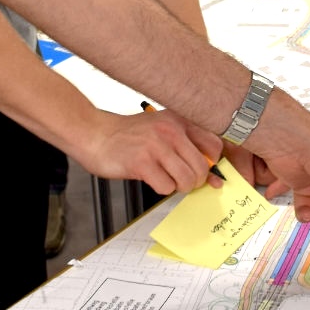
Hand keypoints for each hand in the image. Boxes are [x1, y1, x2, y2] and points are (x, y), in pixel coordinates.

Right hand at [80, 107, 222, 191]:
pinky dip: (162, 189)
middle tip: (182, 180)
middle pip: (202, 167)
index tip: (204, 170)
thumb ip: (187, 147)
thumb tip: (215, 177)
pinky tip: (152, 178)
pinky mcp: (142, 163)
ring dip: (180, 187)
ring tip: (167, 180)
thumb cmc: (128, 136)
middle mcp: (170, 130)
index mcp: (178, 120)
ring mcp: (156, 146)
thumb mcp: (161, 130)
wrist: (95, 134)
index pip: (214, 145)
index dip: (212, 163)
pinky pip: (166, 187)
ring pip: (187, 179)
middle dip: (194, 181)